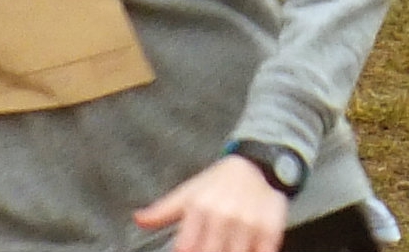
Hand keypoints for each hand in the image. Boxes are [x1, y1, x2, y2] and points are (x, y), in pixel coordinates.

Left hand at [131, 154, 290, 251]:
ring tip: (225, 247)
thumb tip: (138, 219)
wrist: (257, 164)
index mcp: (200, 206)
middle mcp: (224, 214)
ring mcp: (249, 221)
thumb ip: (163, 211)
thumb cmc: (218, 183)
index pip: (186, 247)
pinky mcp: (270, 227)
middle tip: (209, 247)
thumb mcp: (189, 192)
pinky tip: (246, 249)